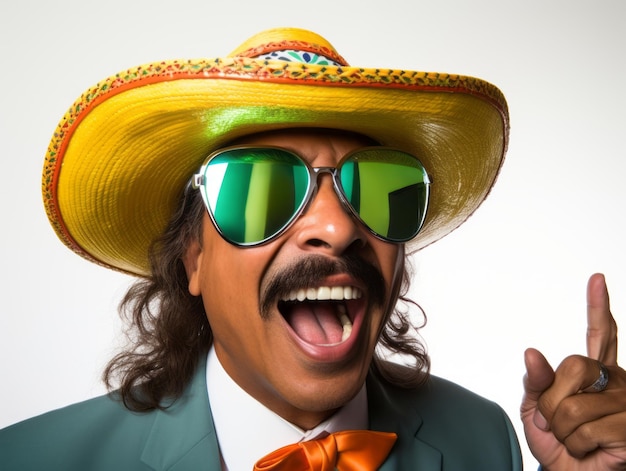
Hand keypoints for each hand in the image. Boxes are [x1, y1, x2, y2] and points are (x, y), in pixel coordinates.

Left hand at [521, 273, 625, 469]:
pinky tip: (590, 448)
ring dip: (562, 429)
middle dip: (551, 401)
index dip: (598, 306)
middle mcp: (614, 380)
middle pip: (571, 368)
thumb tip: (531, 353)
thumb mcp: (535, 409)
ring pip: (572, 405)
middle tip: (558, 421)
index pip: (599, 332)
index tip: (597, 279)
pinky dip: (576, 444)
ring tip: (574, 437)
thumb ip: (535, 381)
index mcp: (592, 371)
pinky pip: (585, 429)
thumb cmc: (556, 442)